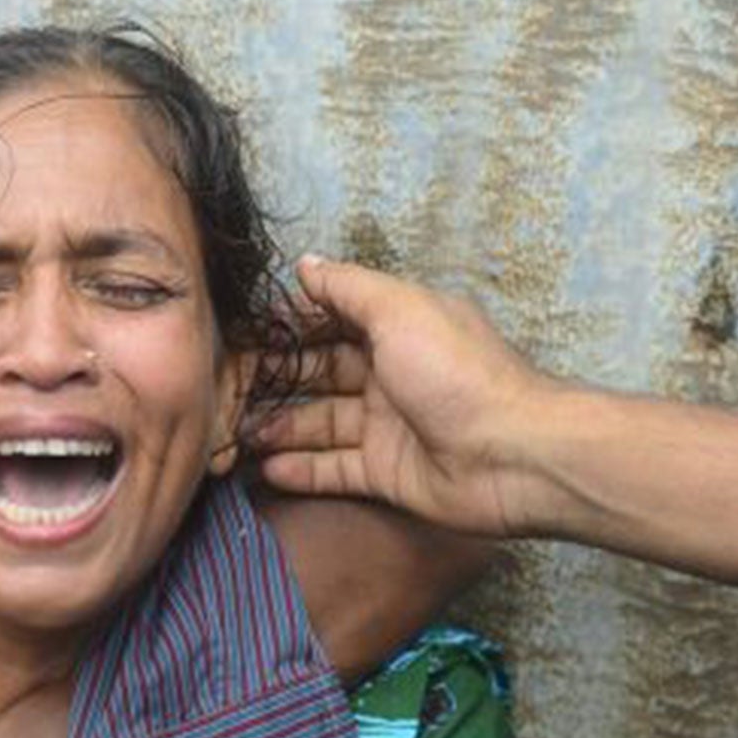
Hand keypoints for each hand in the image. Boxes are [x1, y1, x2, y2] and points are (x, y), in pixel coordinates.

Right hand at [255, 256, 558, 536]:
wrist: (511, 454)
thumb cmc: (458, 373)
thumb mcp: (400, 310)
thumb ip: (348, 288)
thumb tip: (306, 264)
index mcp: (398, 329)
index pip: (331, 322)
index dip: (288, 326)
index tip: (242, 334)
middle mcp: (390, 374)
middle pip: (320, 374)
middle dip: (274, 379)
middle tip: (226, 389)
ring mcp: (387, 426)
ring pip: (320, 424)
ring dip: (279, 426)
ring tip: (237, 433)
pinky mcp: (385, 473)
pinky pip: (333, 468)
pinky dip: (300, 469)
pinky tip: (264, 467)